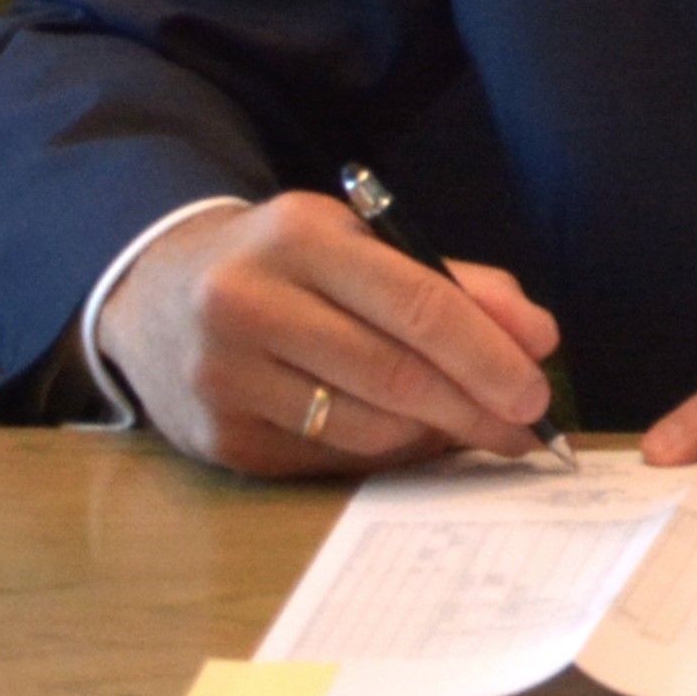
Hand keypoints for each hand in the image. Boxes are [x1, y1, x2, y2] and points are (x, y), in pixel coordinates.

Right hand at [94, 194, 559, 476]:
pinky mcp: (218, 437)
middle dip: (475, 408)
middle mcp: (247, 304)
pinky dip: (384, 454)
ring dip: (434, 436)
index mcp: (297, 237)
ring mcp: (224, 377)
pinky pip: (328, 458)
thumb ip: (456, 283)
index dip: (487, 355)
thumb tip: (537, 339)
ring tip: (470, 428)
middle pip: (394, 375)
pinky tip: (406, 437)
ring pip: (365, 427)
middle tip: (526, 429)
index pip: (416, 303)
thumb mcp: (362, 245)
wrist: (159, 293)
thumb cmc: (288, 266)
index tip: (536, 390)